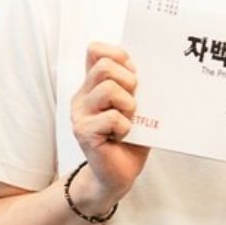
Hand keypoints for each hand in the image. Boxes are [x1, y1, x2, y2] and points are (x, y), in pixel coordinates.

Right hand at [68, 42, 149, 210]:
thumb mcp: (136, 105)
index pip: (95, 50)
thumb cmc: (131, 138)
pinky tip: (124, 136)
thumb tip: (144, 65)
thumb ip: (134, 85)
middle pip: (104, 66)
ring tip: (130, 120)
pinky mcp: (84, 132)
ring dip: (129, 104)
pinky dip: (126, 126)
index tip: (133, 73)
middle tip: (135, 102)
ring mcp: (80, 114)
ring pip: (109, 88)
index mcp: (94, 86)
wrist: (118, 174)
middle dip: (129, 80)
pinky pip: (112, 117)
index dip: (117, 54)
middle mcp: (83, 97)